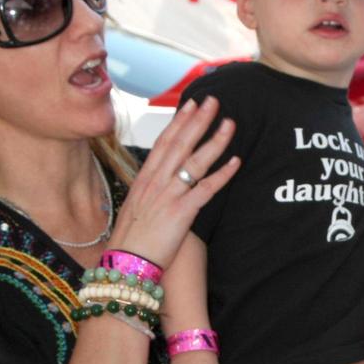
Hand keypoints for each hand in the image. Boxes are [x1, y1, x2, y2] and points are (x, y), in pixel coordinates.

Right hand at [108, 96, 237, 266]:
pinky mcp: (181, 212)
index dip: (179, 122)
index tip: (192, 104)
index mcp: (145, 178)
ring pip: (195, 160)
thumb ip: (150, 191)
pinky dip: (222, 174)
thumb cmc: (131, 239)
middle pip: (181, 143)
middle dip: (198, 120)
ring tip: (230, 123)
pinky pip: (206, 188)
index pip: (164, 142)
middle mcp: (156, 181)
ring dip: (215, 140)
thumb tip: (161, 182)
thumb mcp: (136, 207)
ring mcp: (169, 195)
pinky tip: (236, 161)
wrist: (126, 263)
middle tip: (214, 101)